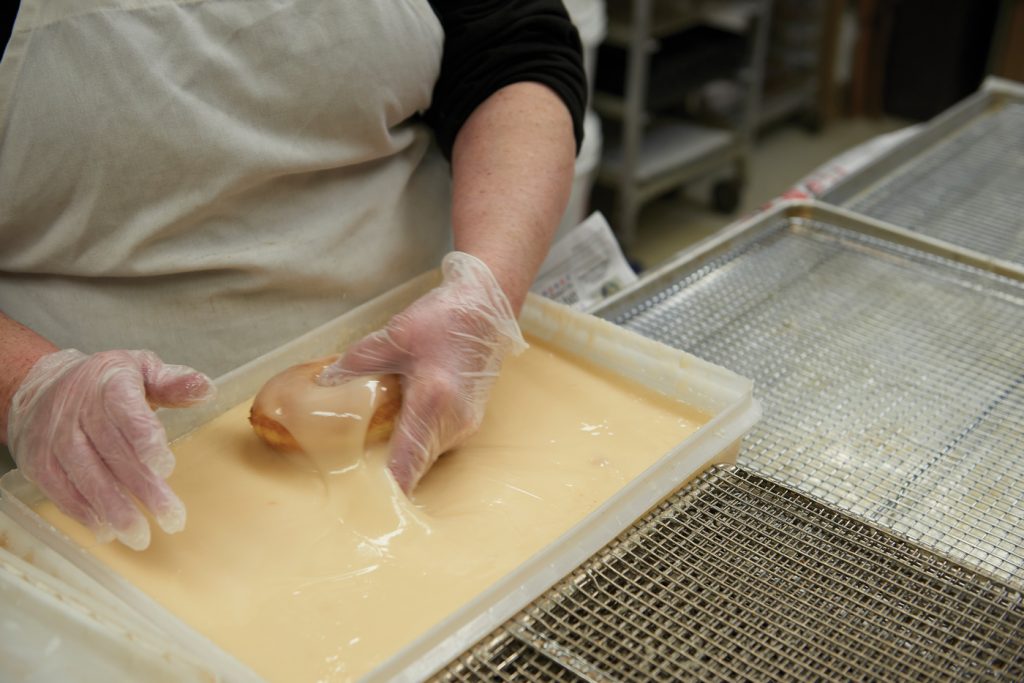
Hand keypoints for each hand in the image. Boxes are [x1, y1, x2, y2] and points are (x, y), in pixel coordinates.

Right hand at [7, 349, 214, 549]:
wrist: (41, 387)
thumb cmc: (106, 382)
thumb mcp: (142, 370)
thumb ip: (174, 382)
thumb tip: (206, 389)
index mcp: (109, 382)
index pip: (125, 410)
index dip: (144, 438)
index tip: (166, 467)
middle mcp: (78, 410)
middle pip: (112, 453)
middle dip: (143, 489)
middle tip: (171, 518)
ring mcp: (55, 437)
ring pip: (86, 477)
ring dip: (114, 510)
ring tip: (140, 536)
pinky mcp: (39, 461)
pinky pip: (60, 491)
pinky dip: (84, 513)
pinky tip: (107, 531)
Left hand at [318, 252, 526, 491]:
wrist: (487, 308)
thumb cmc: (445, 318)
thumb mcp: (395, 336)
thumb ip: (357, 363)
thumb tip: (324, 384)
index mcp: (434, 400)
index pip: (407, 461)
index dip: (386, 488)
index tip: (365, 505)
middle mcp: (454, 420)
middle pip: (415, 463)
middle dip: (387, 473)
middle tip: (353, 475)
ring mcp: (466, 423)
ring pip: (426, 455)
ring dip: (402, 455)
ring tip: (370, 451)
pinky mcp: (469, 420)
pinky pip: (436, 443)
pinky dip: (416, 441)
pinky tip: (399, 427)